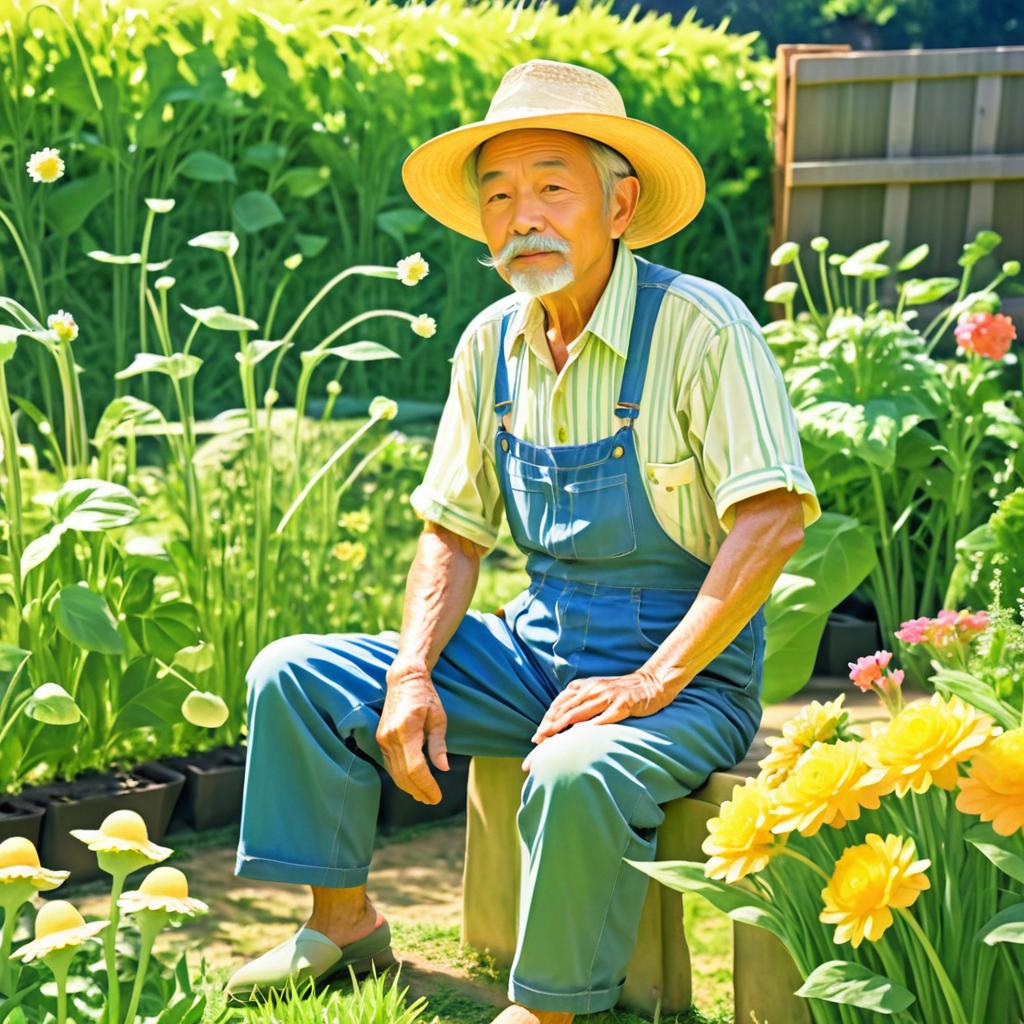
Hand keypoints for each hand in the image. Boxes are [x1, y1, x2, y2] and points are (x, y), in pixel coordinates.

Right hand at [377, 668, 448, 803]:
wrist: (404, 680)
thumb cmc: (426, 696)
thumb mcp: (439, 718)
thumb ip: (439, 745)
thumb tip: (443, 769)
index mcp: (407, 729)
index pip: (415, 768)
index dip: (427, 785)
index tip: (437, 796)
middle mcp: (390, 736)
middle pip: (403, 774)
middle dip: (419, 790)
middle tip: (433, 800)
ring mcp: (382, 738)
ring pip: (394, 772)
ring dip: (409, 787)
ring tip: (424, 796)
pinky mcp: (380, 739)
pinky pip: (390, 764)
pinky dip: (401, 777)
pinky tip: (412, 783)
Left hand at [522, 668, 674, 771]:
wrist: (652, 682)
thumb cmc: (623, 690)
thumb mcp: (598, 689)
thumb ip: (582, 698)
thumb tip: (563, 715)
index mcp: (586, 685)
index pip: (561, 701)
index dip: (548, 716)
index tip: (538, 732)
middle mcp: (594, 689)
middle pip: (566, 708)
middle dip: (550, 724)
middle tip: (537, 739)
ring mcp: (608, 696)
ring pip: (580, 712)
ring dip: (563, 725)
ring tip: (551, 738)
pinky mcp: (623, 704)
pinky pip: (605, 717)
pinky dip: (592, 726)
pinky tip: (582, 735)